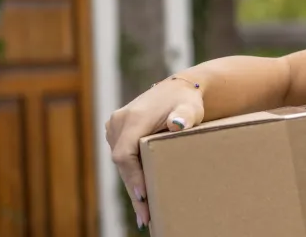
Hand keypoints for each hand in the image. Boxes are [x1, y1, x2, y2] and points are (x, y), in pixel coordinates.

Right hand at [105, 77, 204, 228]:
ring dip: (131, 184)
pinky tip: (140, 194)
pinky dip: (131, 174)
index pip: (125, 154)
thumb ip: (185, 115)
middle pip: (121, 162)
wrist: (179, 87)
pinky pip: (122, 156)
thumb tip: (178, 124)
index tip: (142, 197)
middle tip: (145, 217)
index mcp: (133, 118)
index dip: (132, 177)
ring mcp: (115, 126)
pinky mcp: (117, 131)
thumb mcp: (190, 107)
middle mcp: (119, 122)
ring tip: (144, 213)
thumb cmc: (187, 100)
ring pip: (121, 162)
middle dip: (134, 189)